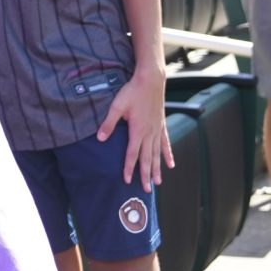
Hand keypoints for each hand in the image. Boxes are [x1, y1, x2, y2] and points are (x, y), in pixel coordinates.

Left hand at [97, 66, 173, 189]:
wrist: (151, 80)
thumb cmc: (132, 91)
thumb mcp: (117, 106)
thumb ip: (109, 124)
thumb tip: (100, 138)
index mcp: (138, 131)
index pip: (132, 154)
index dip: (129, 168)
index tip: (127, 181)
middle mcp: (149, 133)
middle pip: (147, 158)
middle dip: (145, 174)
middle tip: (147, 189)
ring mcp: (157, 130)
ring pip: (157, 154)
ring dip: (157, 169)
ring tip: (158, 182)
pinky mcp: (162, 125)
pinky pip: (166, 143)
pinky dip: (168, 154)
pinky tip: (171, 164)